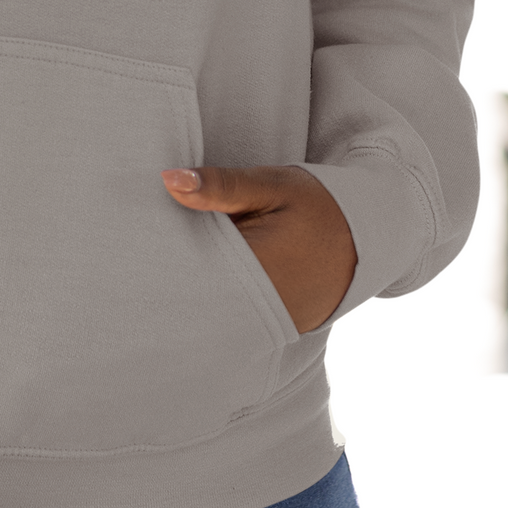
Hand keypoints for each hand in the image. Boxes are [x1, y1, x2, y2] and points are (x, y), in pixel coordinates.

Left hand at [161, 163, 355, 332]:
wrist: (367, 238)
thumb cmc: (318, 205)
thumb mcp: (271, 185)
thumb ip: (221, 186)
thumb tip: (168, 179)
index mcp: (255, 270)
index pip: (188, 268)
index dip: (159, 252)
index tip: (140, 234)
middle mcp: (260, 308)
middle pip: (193, 296)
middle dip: (170, 271)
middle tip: (147, 245)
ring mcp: (266, 325)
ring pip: (209, 309)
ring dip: (190, 286)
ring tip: (166, 261)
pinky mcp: (271, 328)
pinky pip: (228, 316)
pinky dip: (212, 297)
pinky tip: (201, 276)